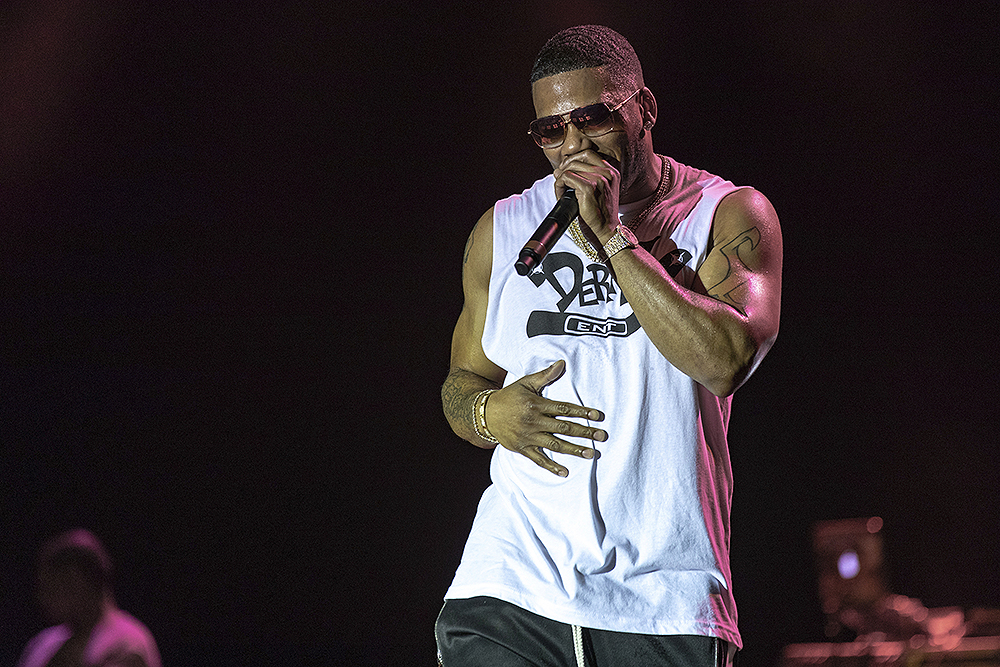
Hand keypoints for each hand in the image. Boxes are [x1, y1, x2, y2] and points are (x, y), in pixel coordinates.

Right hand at [485, 360, 606, 475]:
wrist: (485, 413)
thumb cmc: (509, 396)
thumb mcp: (525, 383)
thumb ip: (545, 375)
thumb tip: (562, 363)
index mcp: (536, 404)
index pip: (564, 408)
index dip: (582, 412)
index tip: (598, 416)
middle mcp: (533, 421)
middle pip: (564, 428)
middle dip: (584, 432)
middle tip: (602, 436)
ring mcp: (528, 436)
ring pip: (554, 445)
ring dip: (574, 450)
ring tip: (591, 453)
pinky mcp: (521, 448)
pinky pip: (538, 459)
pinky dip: (551, 467)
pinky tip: (565, 472)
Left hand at [553, 150, 620, 244]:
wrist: (607, 229)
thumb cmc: (600, 212)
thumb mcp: (598, 190)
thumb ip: (583, 176)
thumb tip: (558, 169)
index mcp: (611, 171)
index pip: (588, 154)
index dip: (573, 159)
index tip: (566, 170)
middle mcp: (607, 173)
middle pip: (577, 159)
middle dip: (564, 168)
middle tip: (559, 180)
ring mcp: (599, 179)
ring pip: (569, 168)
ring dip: (560, 179)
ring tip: (561, 190)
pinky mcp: (589, 188)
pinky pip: (566, 178)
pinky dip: (559, 186)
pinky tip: (561, 195)